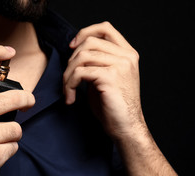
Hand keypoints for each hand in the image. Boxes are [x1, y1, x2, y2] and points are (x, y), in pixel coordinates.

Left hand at [63, 22, 143, 139]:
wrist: (126, 128)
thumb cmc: (112, 107)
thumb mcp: (105, 78)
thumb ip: (95, 63)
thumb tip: (75, 53)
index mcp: (127, 54)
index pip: (105, 28)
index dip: (85, 33)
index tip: (72, 48)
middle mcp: (127, 56)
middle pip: (89, 42)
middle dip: (71, 61)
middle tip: (67, 80)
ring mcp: (121, 65)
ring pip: (82, 57)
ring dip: (68, 75)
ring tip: (68, 91)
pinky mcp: (111, 77)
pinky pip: (80, 72)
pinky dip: (70, 85)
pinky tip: (71, 98)